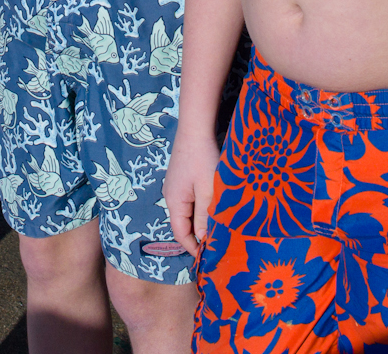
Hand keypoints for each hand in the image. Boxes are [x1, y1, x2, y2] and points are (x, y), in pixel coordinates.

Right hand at [163, 126, 221, 258]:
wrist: (195, 129)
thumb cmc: (203, 159)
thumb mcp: (207, 191)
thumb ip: (204, 216)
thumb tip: (202, 239)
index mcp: (174, 202)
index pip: (180, 233)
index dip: (192, 247)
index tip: (207, 257)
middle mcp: (171, 196)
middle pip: (182, 224)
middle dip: (197, 237)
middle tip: (216, 246)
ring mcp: (175, 187)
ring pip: (187, 212)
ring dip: (199, 222)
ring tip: (216, 230)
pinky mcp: (181, 179)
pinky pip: (188, 201)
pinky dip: (199, 210)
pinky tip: (211, 209)